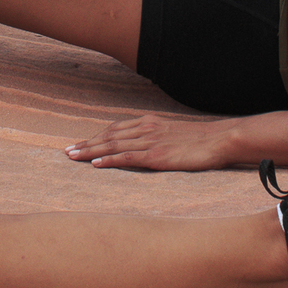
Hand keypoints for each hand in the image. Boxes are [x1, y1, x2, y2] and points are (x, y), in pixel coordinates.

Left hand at [63, 112, 238, 171]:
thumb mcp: (175, 135)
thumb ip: (158, 138)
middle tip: (66, 151)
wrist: (221, 139)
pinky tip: (95, 164)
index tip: (80, 143)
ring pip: (113, 144)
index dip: (96, 136)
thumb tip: (146, 149)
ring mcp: (151, 142)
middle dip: (86, 143)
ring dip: (90, 151)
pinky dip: (108, 160)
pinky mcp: (158, 156)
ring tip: (72, 157)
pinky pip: (127, 157)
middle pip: (109, 135)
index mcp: (150, 123)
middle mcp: (146, 129)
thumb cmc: (202, 140)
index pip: (116, 129)